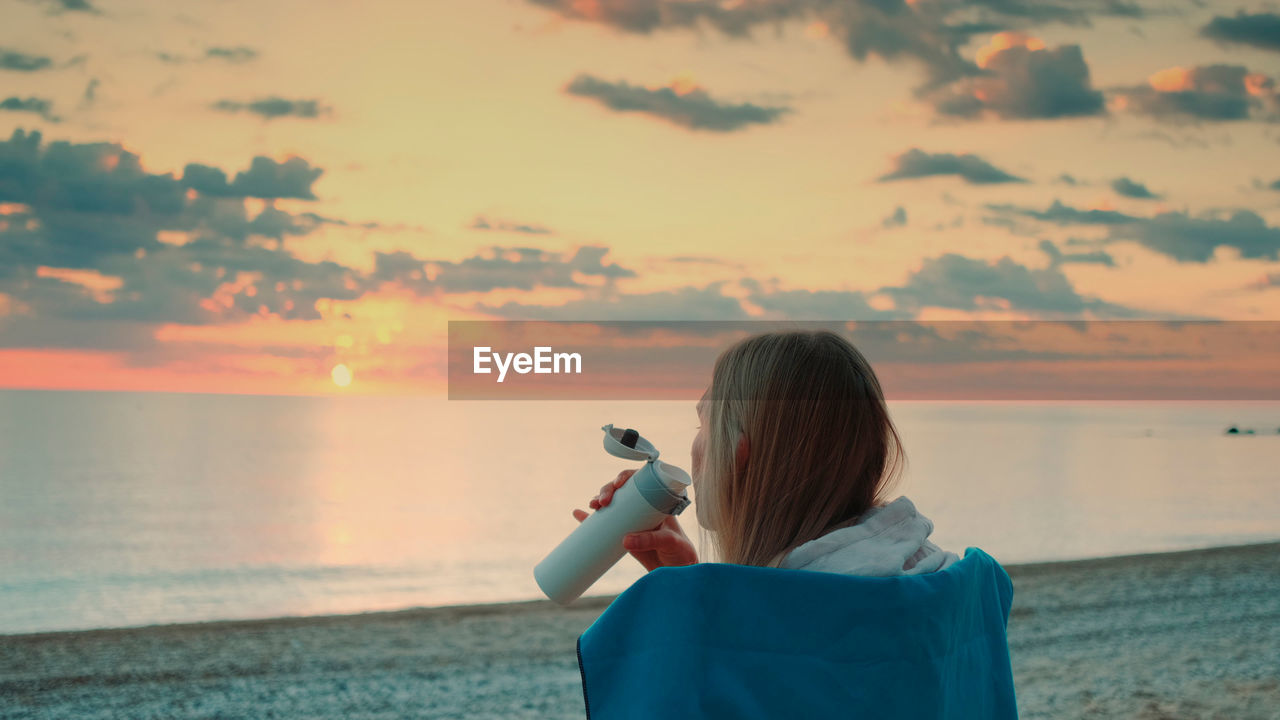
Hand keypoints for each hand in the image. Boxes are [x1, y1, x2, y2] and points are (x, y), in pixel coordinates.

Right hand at [572, 469, 698, 571]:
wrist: (677, 572)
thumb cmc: (680, 552)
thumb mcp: (669, 542)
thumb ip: (651, 540)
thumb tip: (625, 540)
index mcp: (658, 502)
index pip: (641, 482)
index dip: (626, 477)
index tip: (618, 483)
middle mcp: (643, 508)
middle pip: (621, 491)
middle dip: (608, 490)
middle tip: (602, 501)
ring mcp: (632, 520)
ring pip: (612, 504)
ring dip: (598, 501)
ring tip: (592, 506)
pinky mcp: (622, 534)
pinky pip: (604, 524)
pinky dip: (590, 519)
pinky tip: (578, 514)